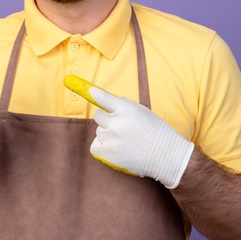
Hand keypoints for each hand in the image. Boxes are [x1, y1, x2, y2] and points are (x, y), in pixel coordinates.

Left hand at [64, 75, 193, 188]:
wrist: (166, 156)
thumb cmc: (156, 131)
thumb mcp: (142, 111)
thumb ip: (123, 105)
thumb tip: (104, 100)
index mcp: (127, 109)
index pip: (104, 98)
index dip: (92, 93)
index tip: (73, 83)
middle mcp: (117, 122)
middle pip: (98, 116)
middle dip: (107, 119)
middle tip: (121, 126)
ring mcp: (112, 139)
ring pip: (99, 131)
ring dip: (107, 134)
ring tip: (125, 140)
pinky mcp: (109, 154)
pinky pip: (96, 146)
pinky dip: (103, 147)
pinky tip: (117, 148)